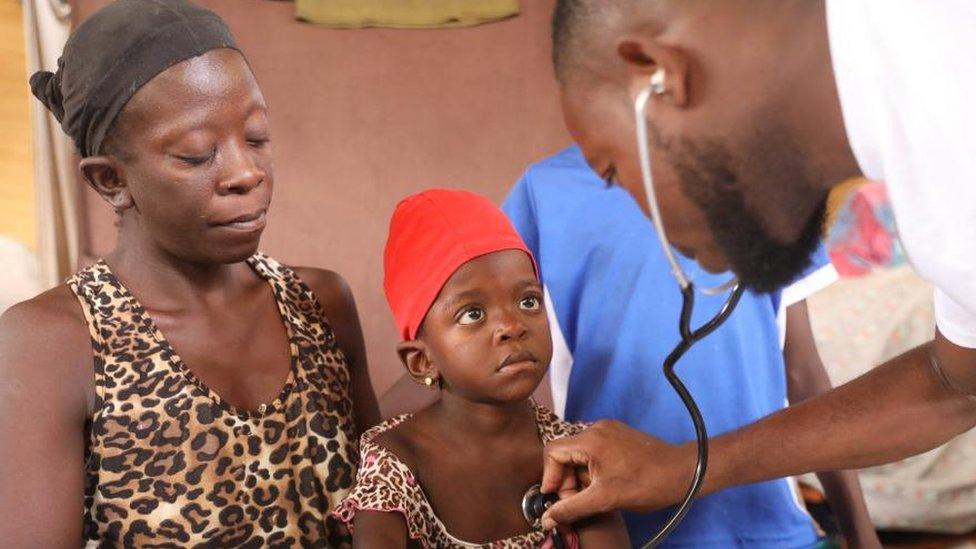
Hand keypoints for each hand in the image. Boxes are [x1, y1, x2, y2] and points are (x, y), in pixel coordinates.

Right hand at [540, 419, 695, 528]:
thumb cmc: (647, 484)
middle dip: (567, 480)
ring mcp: (608, 430)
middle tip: (577, 501)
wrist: (682, 473)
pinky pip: (594, 451)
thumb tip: (547, 519)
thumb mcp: (605, 500)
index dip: (550, 476)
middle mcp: (596, 428)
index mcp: (590, 439)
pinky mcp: (618, 435)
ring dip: (580, 477)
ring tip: (594, 495)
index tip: (557, 497)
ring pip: (579, 454)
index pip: (552, 452)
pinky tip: (604, 485)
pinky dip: (592, 469)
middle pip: (565, 453)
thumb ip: (572, 508)